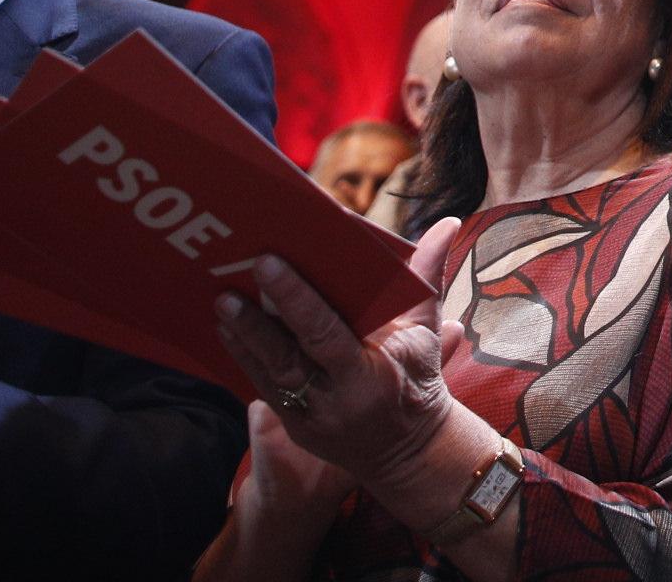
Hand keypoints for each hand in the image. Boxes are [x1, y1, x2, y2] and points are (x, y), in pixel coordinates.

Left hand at [213, 218, 484, 502]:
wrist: (407, 450)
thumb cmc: (417, 380)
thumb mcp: (426, 332)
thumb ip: (429, 276)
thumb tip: (449, 221)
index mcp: (367, 375)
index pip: (324, 335)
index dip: (295, 301)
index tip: (269, 263)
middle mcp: (331, 401)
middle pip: (285, 358)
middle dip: (255, 322)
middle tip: (230, 284)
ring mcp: (306, 417)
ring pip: (266, 373)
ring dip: (242, 336)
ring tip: (222, 299)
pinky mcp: (291, 424)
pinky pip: (261, 386)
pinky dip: (243, 355)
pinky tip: (227, 328)